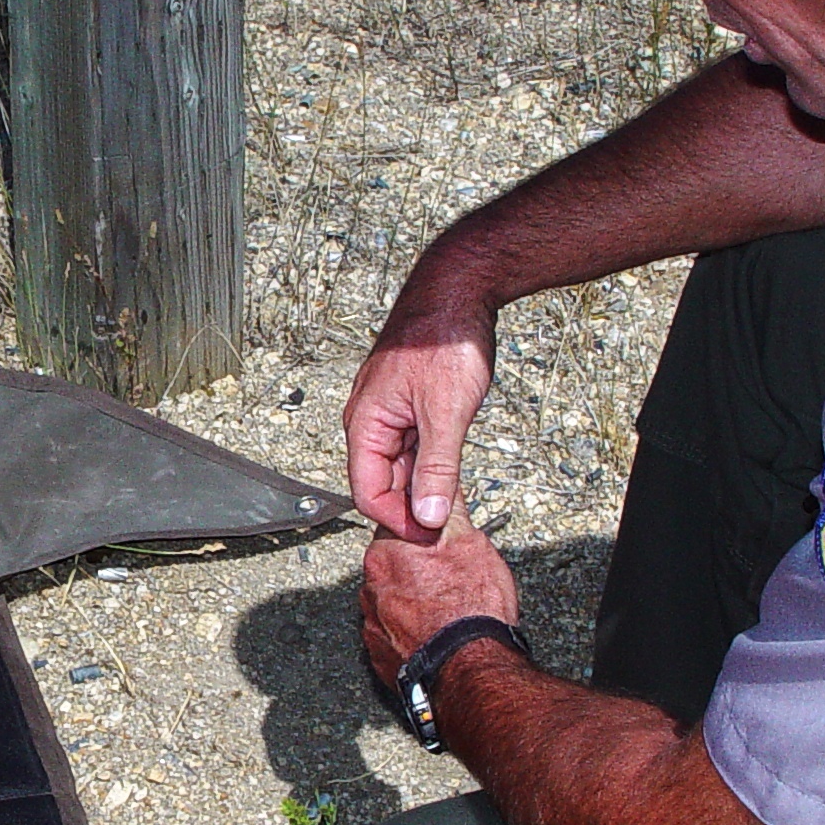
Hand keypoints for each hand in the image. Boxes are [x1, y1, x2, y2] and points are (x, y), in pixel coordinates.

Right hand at [343, 307, 494, 542]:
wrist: (459, 289)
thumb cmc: (444, 336)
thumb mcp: (446, 413)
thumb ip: (437, 468)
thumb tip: (427, 515)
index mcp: (366, 422)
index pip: (367, 492)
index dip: (398, 519)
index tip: (430, 534)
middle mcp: (370, 418)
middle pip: (381, 482)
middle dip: (411, 506)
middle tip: (447, 521)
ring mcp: (389, 410)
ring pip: (399, 465)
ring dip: (423, 484)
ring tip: (452, 497)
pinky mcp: (409, 403)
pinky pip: (412, 445)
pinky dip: (430, 462)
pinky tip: (451, 467)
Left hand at [360, 513, 518, 684]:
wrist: (470, 670)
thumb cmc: (470, 612)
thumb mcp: (471, 543)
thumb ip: (450, 512)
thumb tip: (444, 490)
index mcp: (385, 553)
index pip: (398, 526)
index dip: (424, 532)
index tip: (440, 541)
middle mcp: (370, 587)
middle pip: (393, 564)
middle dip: (418, 568)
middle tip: (451, 578)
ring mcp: (372, 624)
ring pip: (393, 600)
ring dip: (413, 601)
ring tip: (446, 609)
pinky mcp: (379, 655)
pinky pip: (393, 634)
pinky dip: (411, 632)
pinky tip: (435, 632)